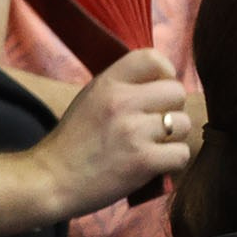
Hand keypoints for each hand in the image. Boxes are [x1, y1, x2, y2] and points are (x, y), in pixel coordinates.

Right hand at [33, 48, 191, 216]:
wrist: (52, 178)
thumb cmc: (72, 141)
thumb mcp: (89, 99)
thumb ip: (121, 87)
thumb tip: (160, 83)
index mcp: (106, 82)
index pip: (153, 58)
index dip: (164, 74)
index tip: (156, 92)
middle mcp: (121, 101)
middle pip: (177, 92)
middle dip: (172, 109)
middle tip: (155, 124)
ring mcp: (134, 131)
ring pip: (184, 124)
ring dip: (174, 138)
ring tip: (152, 146)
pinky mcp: (144, 160)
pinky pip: (182, 154)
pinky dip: (172, 162)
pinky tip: (154, 164)